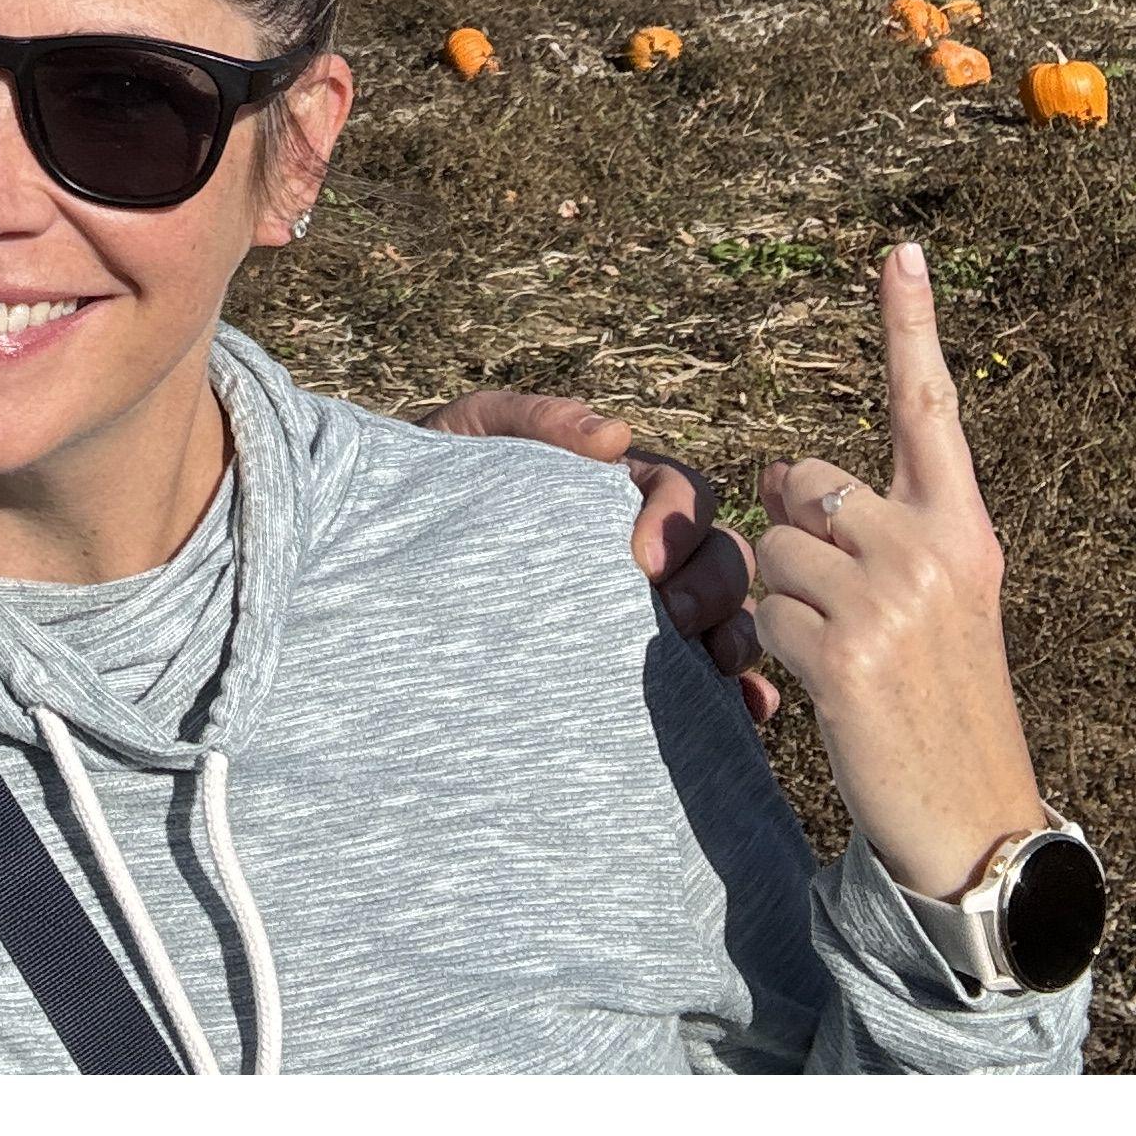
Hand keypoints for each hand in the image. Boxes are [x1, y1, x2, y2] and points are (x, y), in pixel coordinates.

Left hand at [422, 389, 777, 717]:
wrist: (390, 552)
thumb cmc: (435, 480)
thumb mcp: (472, 433)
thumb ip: (533, 420)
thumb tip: (613, 434)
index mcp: (620, 487)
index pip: (683, 493)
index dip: (678, 523)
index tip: (642, 564)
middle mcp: (647, 546)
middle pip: (719, 556)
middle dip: (711, 588)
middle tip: (670, 619)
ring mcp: (649, 606)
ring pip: (726, 615)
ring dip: (734, 638)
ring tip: (716, 669)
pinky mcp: (638, 663)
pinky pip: (708, 679)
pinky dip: (739, 693)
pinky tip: (744, 715)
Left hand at [737, 244, 1045, 898]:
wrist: (977, 825)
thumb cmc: (944, 707)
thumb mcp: (945, 606)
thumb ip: (884, 534)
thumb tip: (782, 480)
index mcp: (967, 530)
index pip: (930, 408)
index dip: (910, 326)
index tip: (899, 248)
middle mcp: (934, 549)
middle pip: (801, 480)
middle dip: (790, 529)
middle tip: (832, 599)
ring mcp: (890, 600)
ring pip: (770, 548)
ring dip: (775, 598)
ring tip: (834, 652)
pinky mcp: (844, 652)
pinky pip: (760, 613)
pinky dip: (767, 650)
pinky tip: (818, 690)